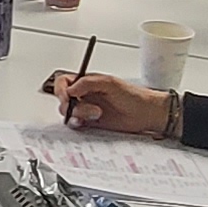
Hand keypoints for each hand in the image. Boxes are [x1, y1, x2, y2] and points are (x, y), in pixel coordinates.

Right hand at [44, 71, 175, 137]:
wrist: (146, 114)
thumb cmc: (133, 96)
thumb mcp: (110, 83)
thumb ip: (88, 83)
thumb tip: (70, 88)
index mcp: (87, 82)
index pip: (64, 82)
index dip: (61, 89)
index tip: (67, 96)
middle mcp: (85, 95)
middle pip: (64, 99)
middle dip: (72, 105)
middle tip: (86, 109)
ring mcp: (87, 109)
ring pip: (69, 113)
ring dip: (79, 114)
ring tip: (97, 114)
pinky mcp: (91, 122)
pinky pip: (76, 124)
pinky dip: (78, 124)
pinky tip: (90, 122)